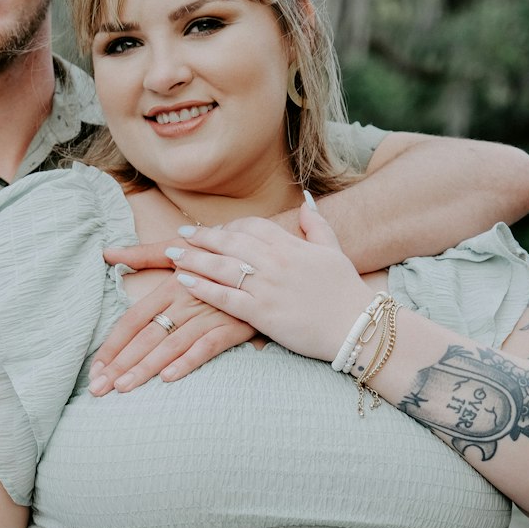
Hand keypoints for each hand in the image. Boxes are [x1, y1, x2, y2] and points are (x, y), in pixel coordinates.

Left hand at [93, 257, 254, 393]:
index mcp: (170, 285)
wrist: (265, 256)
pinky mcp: (234, 325)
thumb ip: (144, 255)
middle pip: (146, 336)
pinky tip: (168, 378)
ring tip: (123, 388)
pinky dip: (188, 360)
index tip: (95, 368)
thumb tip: (108, 252)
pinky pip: (208, 345)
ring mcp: (209, 313)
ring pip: (171, 344)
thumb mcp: (181, 249)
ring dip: (145, 368)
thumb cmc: (218, 255)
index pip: (133, 320)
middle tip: (97, 388)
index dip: (112, 344)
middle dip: (120, 364)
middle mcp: (185, 299)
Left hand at [169, 201, 373, 361]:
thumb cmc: (346, 291)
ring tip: (172, 254)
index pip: (251, 226)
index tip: (214, 231)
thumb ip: (317, 226)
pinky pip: (224, 296)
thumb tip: (306, 201)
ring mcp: (267, 287)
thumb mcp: (333, 251)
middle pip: (230, 242)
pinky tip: (183, 281)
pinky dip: (202, 287)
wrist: (356, 326)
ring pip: (222, 266)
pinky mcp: (262, 313)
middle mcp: (276, 262)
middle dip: (202, 237)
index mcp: (291, 245)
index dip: (229, 226)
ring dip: (193, 258)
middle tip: (180, 235)